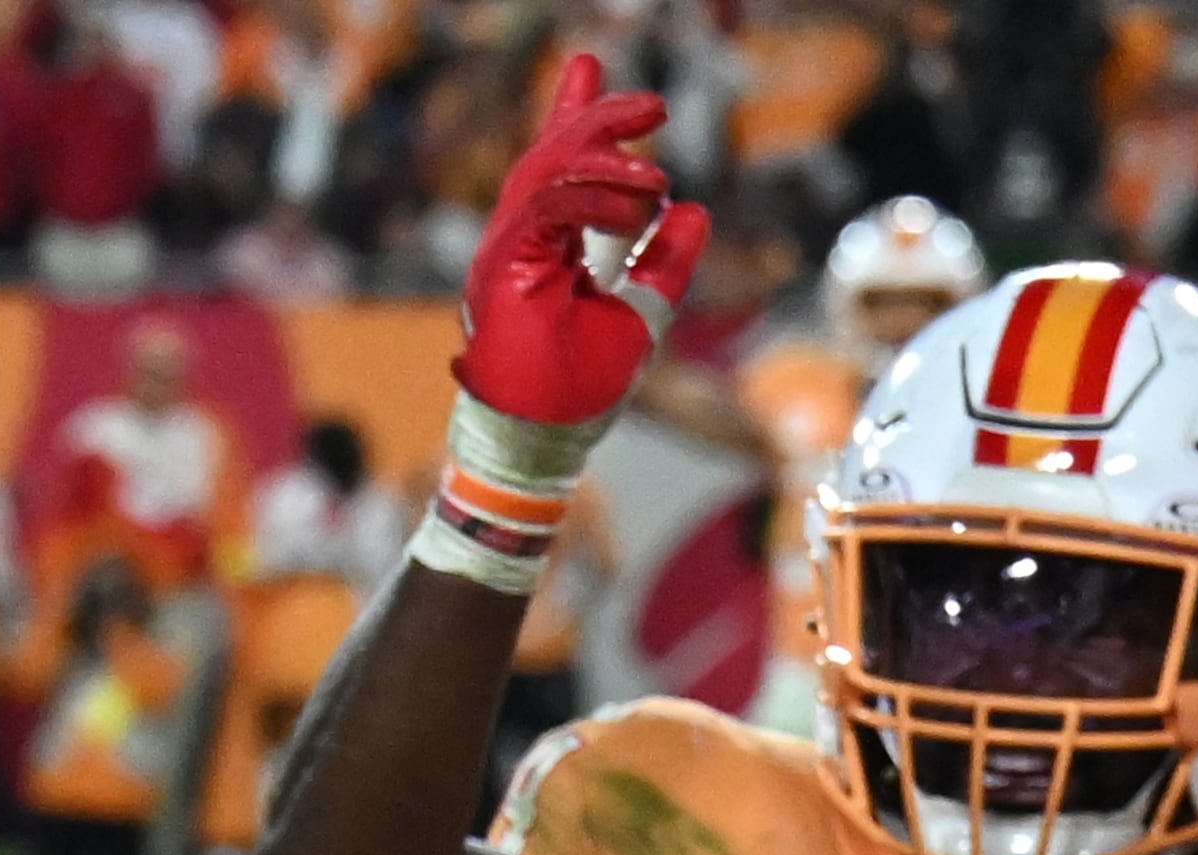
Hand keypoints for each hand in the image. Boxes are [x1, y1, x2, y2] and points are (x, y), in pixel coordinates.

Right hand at [458, 54, 710, 427]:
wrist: (539, 444)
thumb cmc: (575, 394)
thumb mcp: (640, 315)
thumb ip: (663, 265)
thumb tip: (693, 212)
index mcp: (539, 248)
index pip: (556, 169)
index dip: (575, 115)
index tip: (591, 68)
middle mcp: (516, 243)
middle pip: (551, 156)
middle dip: (599, 119)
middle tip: (652, 105)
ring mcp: (504, 254)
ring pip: (547, 172)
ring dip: (606, 159)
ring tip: (655, 172)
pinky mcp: (504, 269)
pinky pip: (549, 207)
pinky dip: (596, 197)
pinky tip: (640, 204)